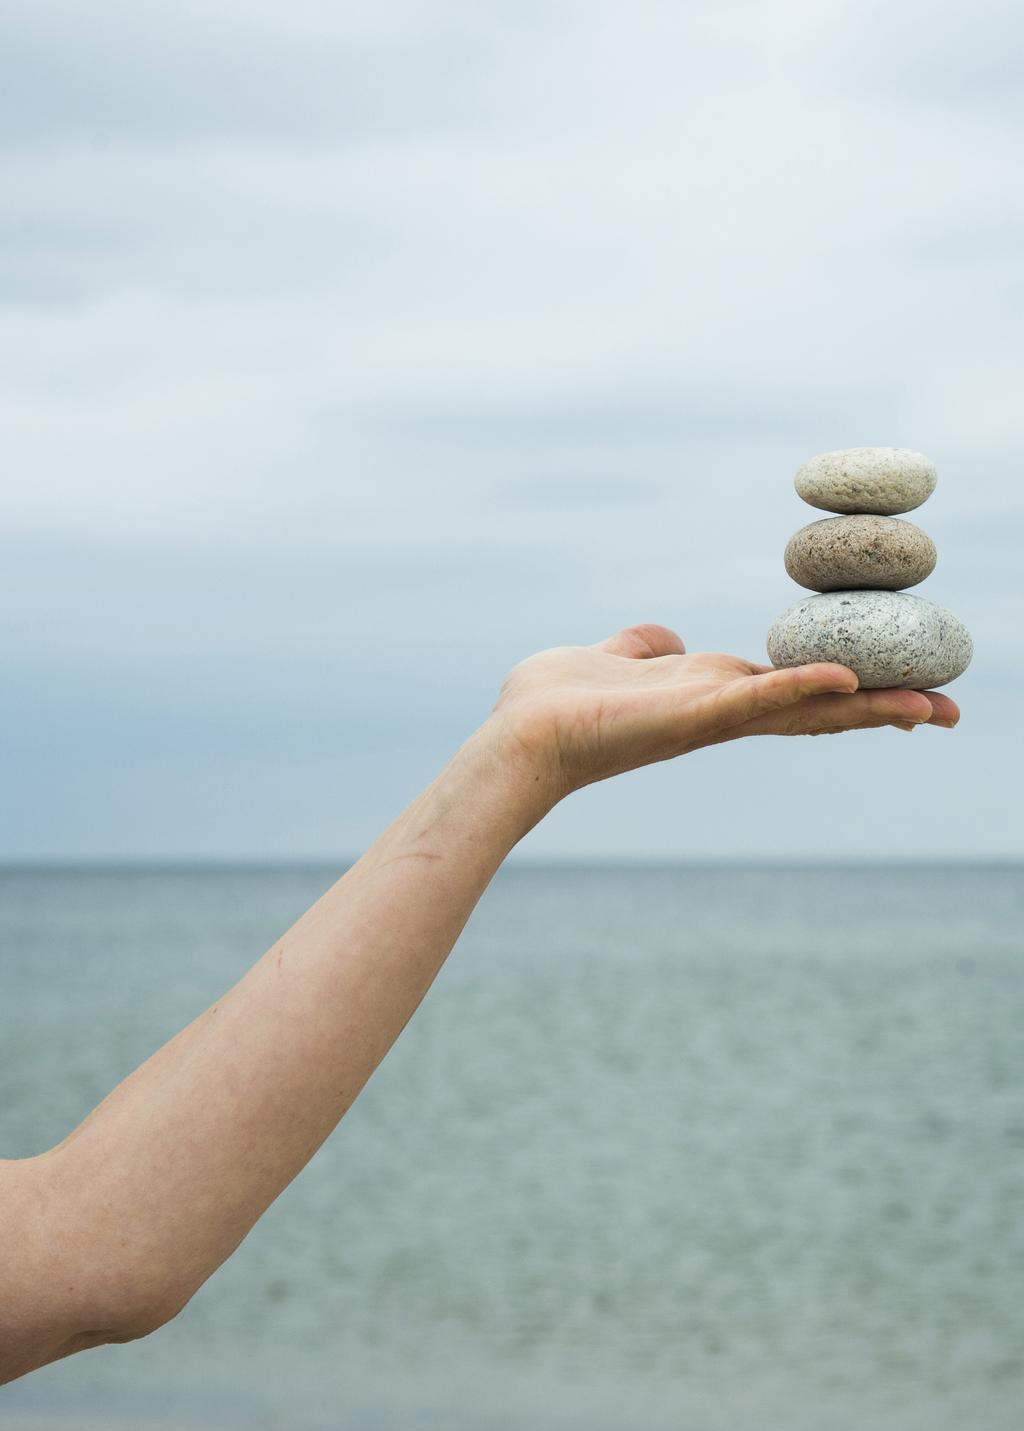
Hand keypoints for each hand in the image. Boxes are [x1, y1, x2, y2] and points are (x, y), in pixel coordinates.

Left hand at [490, 622, 959, 802]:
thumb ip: (641, 648)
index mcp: (706, 696)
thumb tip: (663, 641)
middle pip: (815, 707)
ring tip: (931, 706)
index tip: (896, 689)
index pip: (790, 689)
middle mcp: (719, 712)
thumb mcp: (610, 659)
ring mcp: (708, 717)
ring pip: (802, 708)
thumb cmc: (554, 705)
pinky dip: (798, 688)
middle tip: (948, 712)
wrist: (519, 738)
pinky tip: (844, 680)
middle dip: (881, 708)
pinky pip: (753, 700)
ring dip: (866, 706)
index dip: (843, 688)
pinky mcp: (689, 715)